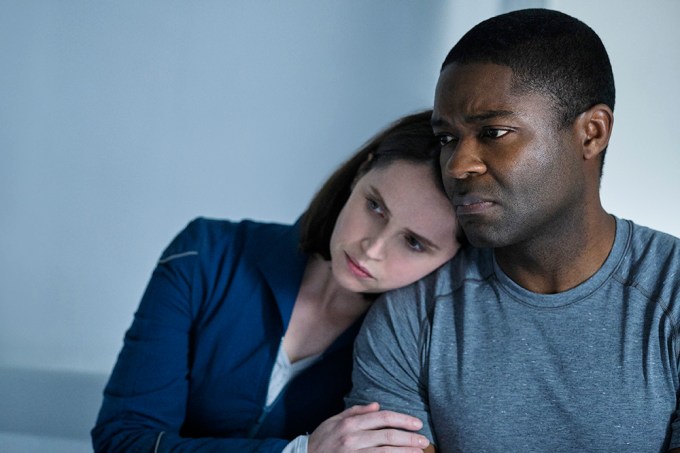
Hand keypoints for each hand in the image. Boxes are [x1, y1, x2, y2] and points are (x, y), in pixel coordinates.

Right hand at [307, 402, 429, 452]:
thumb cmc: (321, 440)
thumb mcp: (334, 421)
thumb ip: (355, 412)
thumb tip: (376, 406)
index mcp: (349, 424)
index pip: (382, 418)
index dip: (402, 419)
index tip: (417, 423)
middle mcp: (352, 439)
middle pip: (388, 436)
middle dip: (409, 438)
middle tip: (424, 440)